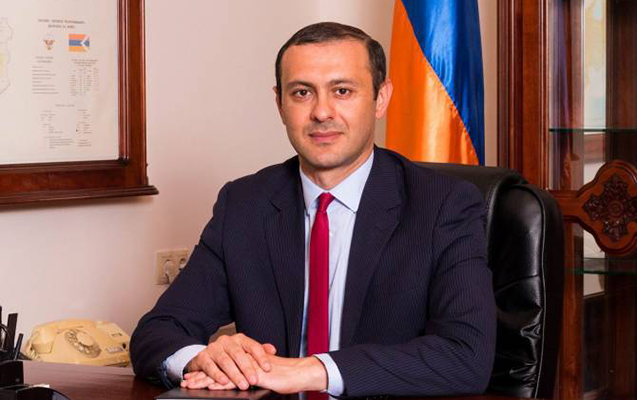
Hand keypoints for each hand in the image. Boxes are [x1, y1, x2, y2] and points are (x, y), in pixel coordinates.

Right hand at [181, 333, 276, 389]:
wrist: (205, 357)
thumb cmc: (229, 355)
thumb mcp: (244, 351)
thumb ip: (258, 351)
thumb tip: (272, 349)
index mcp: (239, 339)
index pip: (252, 346)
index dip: (261, 357)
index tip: (268, 368)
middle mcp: (226, 341)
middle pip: (239, 354)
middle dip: (247, 368)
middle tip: (254, 380)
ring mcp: (214, 348)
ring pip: (225, 361)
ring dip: (235, 374)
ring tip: (242, 384)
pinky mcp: (202, 357)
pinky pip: (210, 366)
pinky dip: (217, 375)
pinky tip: (224, 382)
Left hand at [183, 354, 327, 393]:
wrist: (296, 374)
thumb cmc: (282, 376)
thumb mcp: (263, 374)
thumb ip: (251, 372)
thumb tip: (242, 379)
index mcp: (245, 360)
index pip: (223, 364)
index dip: (208, 370)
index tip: (194, 376)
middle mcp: (244, 361)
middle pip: (218, 367)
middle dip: (201, 375)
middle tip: (186, 380)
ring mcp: (247, 367)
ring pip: (222, 373)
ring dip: (205, 379)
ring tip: (191, 384)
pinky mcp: (253, 375)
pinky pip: (233, 380)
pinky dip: (220, 384)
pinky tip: (210, 387)